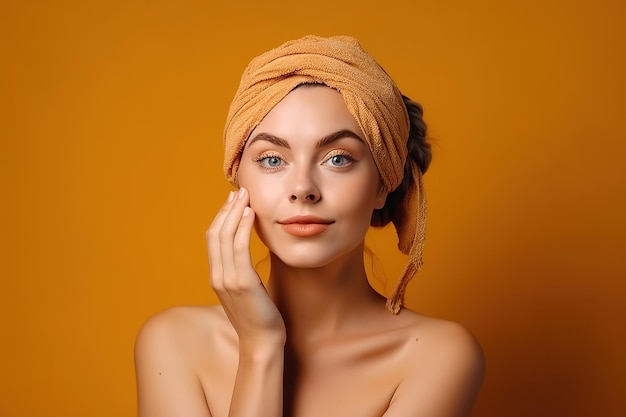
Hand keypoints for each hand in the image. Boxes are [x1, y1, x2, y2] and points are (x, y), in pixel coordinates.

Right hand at [206, 188, 285, 347]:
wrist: (261, 342)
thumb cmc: (259, 317)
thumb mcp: (246, 290)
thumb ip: (241, 272)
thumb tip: (247, 254)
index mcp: (216, 276)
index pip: (213, 238)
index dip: (221, 216)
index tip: (233, 200)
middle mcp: (217, 276)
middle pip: (215, 233)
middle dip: (226, 209)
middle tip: (240, 191)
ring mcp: (227, 279)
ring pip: (225, 237)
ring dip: (234, 213)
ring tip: (245, 196)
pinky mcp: (242, 283)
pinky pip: (239, 249)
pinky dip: (243, 228)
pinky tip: (251, 214)